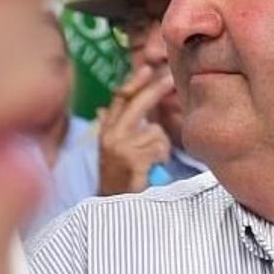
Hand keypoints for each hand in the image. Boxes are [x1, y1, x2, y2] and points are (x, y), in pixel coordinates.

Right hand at [97, 66, 174, 195]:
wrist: (112, 205)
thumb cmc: (116, 178)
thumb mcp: (110, 151)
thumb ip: (111, 128)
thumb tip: (102, 109)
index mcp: (106, 130)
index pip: (119, 99)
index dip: (133, 82)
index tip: (147, 68)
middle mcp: (111, 135)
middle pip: (137, 103)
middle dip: (156, 89)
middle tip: (171, 78)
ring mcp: (121, 146)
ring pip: (156, 131)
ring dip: (161, 146)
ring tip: (153, 161)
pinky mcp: (134, 159)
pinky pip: (160, 147)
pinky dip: (162, 157)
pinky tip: (153, 168)